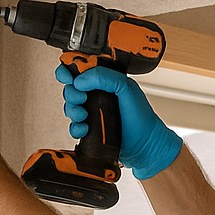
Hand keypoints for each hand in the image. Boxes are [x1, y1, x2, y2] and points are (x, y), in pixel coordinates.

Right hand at [58, 66, 182, 178]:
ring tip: (85, 116)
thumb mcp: (126, 87)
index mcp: (105, 80)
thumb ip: (104, 77)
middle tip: (83, 99)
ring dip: (74, 111)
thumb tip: (80, 80)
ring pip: (70, 107)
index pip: (80, 69)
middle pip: (71, 88)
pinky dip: (76, 128)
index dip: (69, 71)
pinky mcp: (90, 129)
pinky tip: (86, 129)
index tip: (70, 78)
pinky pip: (74, 126)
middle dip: (72, 94)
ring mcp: (93, 112)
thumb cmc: (141, 117)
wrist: (144, 145)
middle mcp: (98, 94)